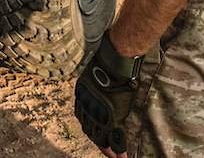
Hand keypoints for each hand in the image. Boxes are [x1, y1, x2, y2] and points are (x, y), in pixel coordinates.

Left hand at [74, 34, 157, 157]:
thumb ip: (98, 82)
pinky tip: (122, 155)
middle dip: (100, 143)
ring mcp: (99, 110)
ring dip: (109, 148)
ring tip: (116, 157)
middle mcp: (87, 104)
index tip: (98, 138)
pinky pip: (114, 136)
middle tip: (108, 153)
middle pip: (91, 130)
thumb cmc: (110, 58)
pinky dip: (118, 148)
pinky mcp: (112, 113)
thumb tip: (104, 79)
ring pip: (102, 136)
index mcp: (81, 93)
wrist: (116, 56)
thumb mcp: (97, 71)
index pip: (84, 118)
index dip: (92, 130)